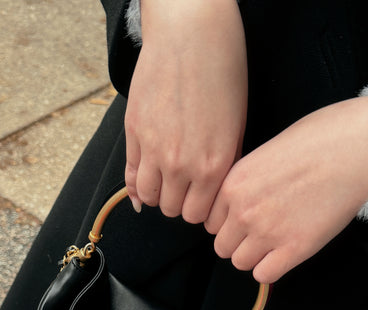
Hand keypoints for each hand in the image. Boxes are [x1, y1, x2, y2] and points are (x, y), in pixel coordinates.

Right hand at [125, 0, 246, 223]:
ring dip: (157, 194)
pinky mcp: (134, 133)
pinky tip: (144, 178)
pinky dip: (136, 183)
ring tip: (165, 180)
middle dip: (179, 202)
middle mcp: (182, 164)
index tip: (200, 199)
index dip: (200, 209)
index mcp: (213, 165)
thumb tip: (207, 197)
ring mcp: (154, 150)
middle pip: (172, 210)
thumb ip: (223, 166)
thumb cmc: (222, 74)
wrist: (192, 35)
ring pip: (149, 197)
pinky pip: (130, 175)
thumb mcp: (236, 127)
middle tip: (184, 187)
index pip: (199, 215)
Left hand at [205, 96, 367, 282]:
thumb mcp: (265, 152)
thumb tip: (240, 202)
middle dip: (240, 241)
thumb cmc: (319, 140)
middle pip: (223, 246)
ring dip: (255, 256)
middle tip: (263, 231)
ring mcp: (266, 232)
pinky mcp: (293, 249)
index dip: (228, 223)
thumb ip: (245, 182)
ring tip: (275, 242)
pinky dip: (272, 268)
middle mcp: (242, 211)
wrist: (357, 149)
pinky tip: (285, 253)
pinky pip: (264, 275)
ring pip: (240, 262)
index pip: (212, 222)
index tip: (246, 218)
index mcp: (233, 185)